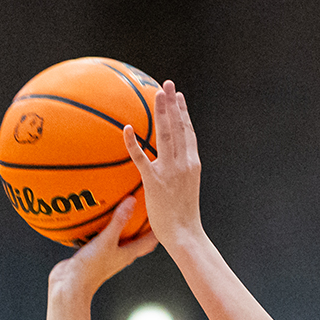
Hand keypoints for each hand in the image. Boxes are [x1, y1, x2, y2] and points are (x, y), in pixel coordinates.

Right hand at [48, 194, 159, 299]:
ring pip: (119, 238)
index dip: (158, 230)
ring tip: (122, 209)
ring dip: (122, 226)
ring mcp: (107, 255)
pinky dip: (101, 228)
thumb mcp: (106, 240)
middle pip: (137, 240)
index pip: (150, 241)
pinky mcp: (94, 254)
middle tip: (145, 211)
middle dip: (143, 227)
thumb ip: (119, 221)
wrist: (70, 285)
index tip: (163, 215)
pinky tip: (94, 218)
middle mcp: (120, 255)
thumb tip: (132, 201)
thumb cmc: (92, 268)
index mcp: (128, 254)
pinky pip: (100, 238)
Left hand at [123, 80, 201, 241]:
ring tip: (157, 94)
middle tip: (167, 85)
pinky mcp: (155, 181)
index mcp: (193, 164)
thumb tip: (166, 166)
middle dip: (173, 104)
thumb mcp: (185, 190)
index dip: (183, 113)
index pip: (188, 133)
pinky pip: (141, 158)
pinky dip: (133, 142)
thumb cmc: (183, 217)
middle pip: (179, 127)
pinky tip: (126, 128)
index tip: (179, 96)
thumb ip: (178, 175)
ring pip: (166, 135)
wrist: (184, 234)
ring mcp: (170, 172)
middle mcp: (184, 163)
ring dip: (162, 112)